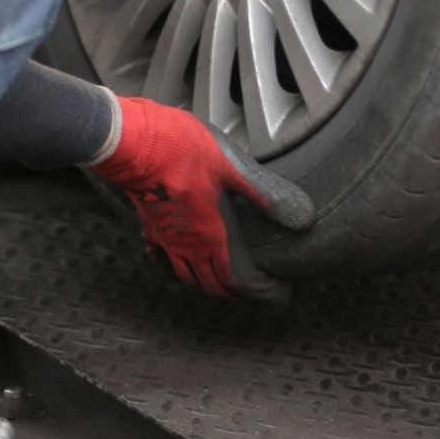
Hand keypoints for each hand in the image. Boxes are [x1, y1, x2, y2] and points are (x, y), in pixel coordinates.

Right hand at [90, 97, 312, 298]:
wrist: (137, 144)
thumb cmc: (183, 152)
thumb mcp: (231, 168)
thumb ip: (263, 193)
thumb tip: (302, 217)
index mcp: (212, 235)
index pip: (233, 278)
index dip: (253, 291)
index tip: (271, 294)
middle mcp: (188, 245)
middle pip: (208, 283)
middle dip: (228, 293)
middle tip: (244, 294)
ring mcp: (166, 238)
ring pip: (184, 274)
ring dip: (202, 283)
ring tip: (214, 284)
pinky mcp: (149, 225)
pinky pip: (160, 256)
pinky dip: (170, 265)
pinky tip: (172, 260)